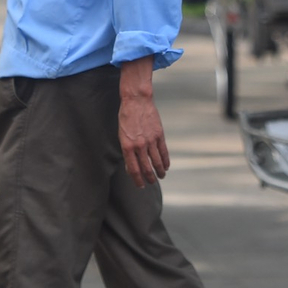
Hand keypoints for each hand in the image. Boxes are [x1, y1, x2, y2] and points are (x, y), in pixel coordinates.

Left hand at [118, 57, 170, 186]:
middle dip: (149, 179)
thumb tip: (130, 166)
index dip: (137, 180)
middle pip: (146, 168)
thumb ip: (127, 150)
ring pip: (157, 162)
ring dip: (159, 172)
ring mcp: (150, 141)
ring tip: (160, 176)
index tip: (140, 185)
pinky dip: (165, 161)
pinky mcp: (159, 135)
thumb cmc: (126, 117)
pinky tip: (166, 166)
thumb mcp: (121, 135)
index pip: (133, 169)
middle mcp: (139, 146)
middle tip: (150, 183)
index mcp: (127, 146)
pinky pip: (163, 152)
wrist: (136, 101)